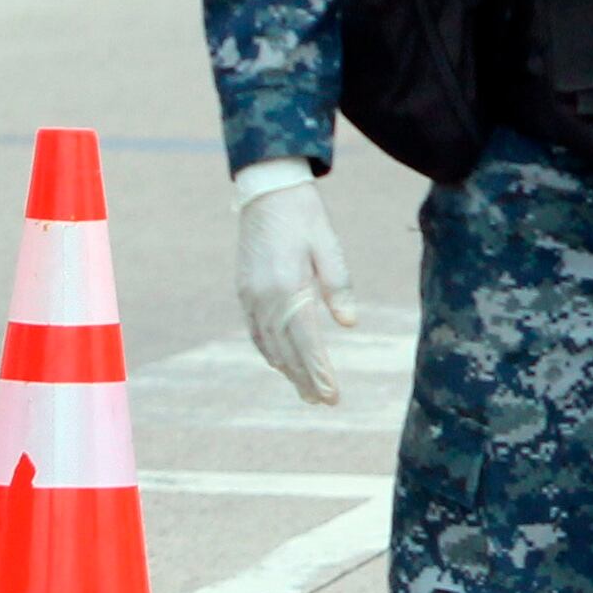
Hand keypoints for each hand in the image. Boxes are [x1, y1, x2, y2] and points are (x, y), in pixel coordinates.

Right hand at [233, 159, 351, 407]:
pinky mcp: (244, 291)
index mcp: (287, 286)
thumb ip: (338, 285)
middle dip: (305, 379)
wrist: (266, 191)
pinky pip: (256, 331)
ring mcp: (250, 295)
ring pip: (268, 344)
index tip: (331, 395)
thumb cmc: (304, 215)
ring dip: (287, 370)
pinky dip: (269, 351)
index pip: (306, 341)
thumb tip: (348, 324)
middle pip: (286, 350)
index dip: (319, 371)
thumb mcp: (328, 245)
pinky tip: (281, 363)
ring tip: (306, 391)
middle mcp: (264, 297)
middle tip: (323, 402)